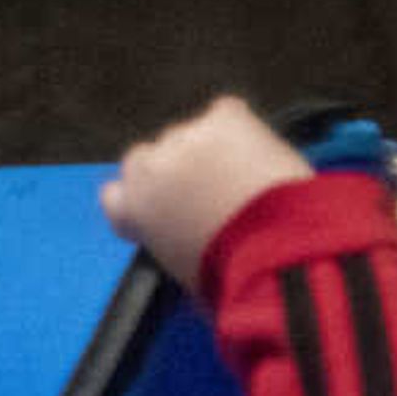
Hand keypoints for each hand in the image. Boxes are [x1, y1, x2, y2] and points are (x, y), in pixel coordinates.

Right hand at [101, 94, 312, 286]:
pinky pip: (228, 114)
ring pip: (192, 136)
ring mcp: (186, 136)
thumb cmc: (234, 280)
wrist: (280, 254)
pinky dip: (241, 130)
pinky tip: (259, 157)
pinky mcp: (225, 118)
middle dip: (178, 173)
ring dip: (213, 153)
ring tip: (248, 184)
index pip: (117, 193)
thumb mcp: (185, 277)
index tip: (169, 211)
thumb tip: (185, 242)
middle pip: (151, 158)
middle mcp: (148, 165)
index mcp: (131, 207)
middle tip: (215, 197)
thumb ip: (170, 246)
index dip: (146, 200)